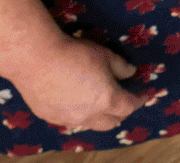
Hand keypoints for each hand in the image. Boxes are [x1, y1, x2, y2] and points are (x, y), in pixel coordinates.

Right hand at [5, 36, 142, 131]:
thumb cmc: (74, 54)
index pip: (129, 106)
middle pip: (111, 122)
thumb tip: (131, 73)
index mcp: (107, 100)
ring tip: (100, 106)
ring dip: (99, 117)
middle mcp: (89, 115)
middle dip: (120, 113)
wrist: (36, 60)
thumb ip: (121, 67)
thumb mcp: (105, 55)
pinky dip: (78, 114)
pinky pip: (70, 120)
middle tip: (123, 102)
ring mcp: (68, 119)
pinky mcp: (49, 117)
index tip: (144, 95)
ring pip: (90, 124)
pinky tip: (75, 104)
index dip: (139, 100)